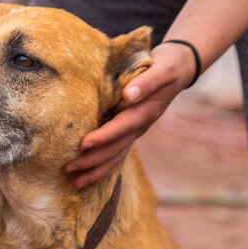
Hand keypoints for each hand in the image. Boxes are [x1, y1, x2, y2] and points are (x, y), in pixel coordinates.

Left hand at [65, 42, 197, 187]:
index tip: (84, 144)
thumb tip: (129, 95)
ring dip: (96, 170)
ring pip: (116, 157)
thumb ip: (146, 83)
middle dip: (92, 160)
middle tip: (69, 167)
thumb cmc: (166, 67)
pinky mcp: (130, 133)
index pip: (122, 127)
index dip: (104, 137)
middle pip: (116, 149)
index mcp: (145, 112)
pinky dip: (104, 168)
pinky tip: (87, 177)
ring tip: (75, 181)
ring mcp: (136, 132)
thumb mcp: (162, 70)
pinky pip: (118, 155)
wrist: (178, 70)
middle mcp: (140, 126)